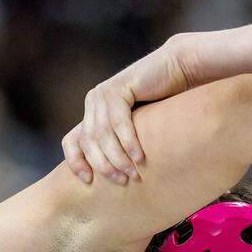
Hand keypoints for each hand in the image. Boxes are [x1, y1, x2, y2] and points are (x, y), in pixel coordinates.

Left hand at [62, 36, 197, 184]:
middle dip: (103, 165)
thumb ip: (122, 143)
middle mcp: (94, 102)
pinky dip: (128, 142)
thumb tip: (119, 176)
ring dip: (117, 158)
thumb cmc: (164, 103)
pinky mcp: (118, 87)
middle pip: (87, 141)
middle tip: (121, 181)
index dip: (76, 161)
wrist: (179, 70)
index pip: (72, 141)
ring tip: (133, 174)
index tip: (88, 181)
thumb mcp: (138, 127)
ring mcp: (103, 93)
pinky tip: (139, 157)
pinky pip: (118, 121)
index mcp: (93, 113)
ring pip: (102, 134)